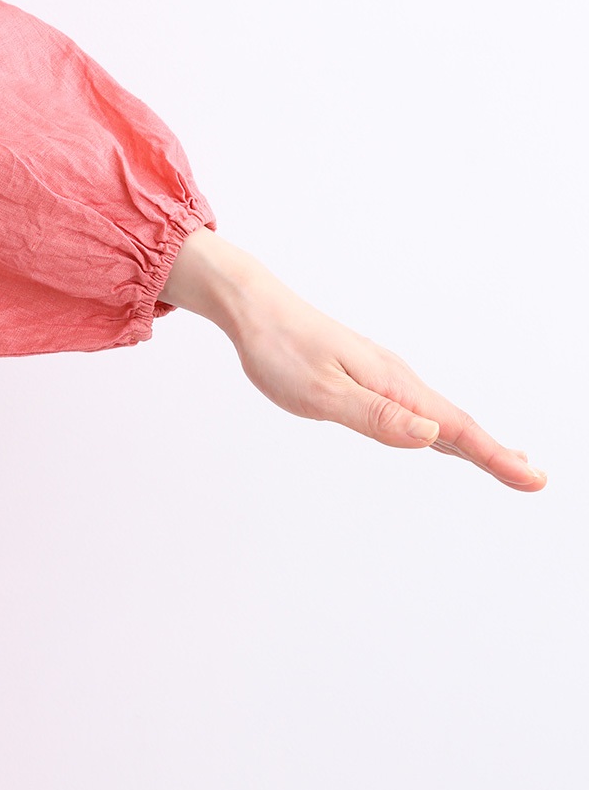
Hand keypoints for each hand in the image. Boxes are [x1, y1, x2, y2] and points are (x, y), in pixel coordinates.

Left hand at [159, 225, 546, 490]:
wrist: (255, 308)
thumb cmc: (280, 349)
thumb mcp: (321, 391)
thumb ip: (376, 417)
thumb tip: (431, 435)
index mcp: (391, 384)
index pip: (453, 428)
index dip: (494, 457)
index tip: (534, 480)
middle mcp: (395, 378)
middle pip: (455, 424)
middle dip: (495, 453)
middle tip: (533, 479)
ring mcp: (382, 375)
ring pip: (437, 415)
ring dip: (473, 441)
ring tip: (505, 462)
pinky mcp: (366, 375)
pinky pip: (415, 408)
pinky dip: (440, 427)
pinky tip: (441, 437)